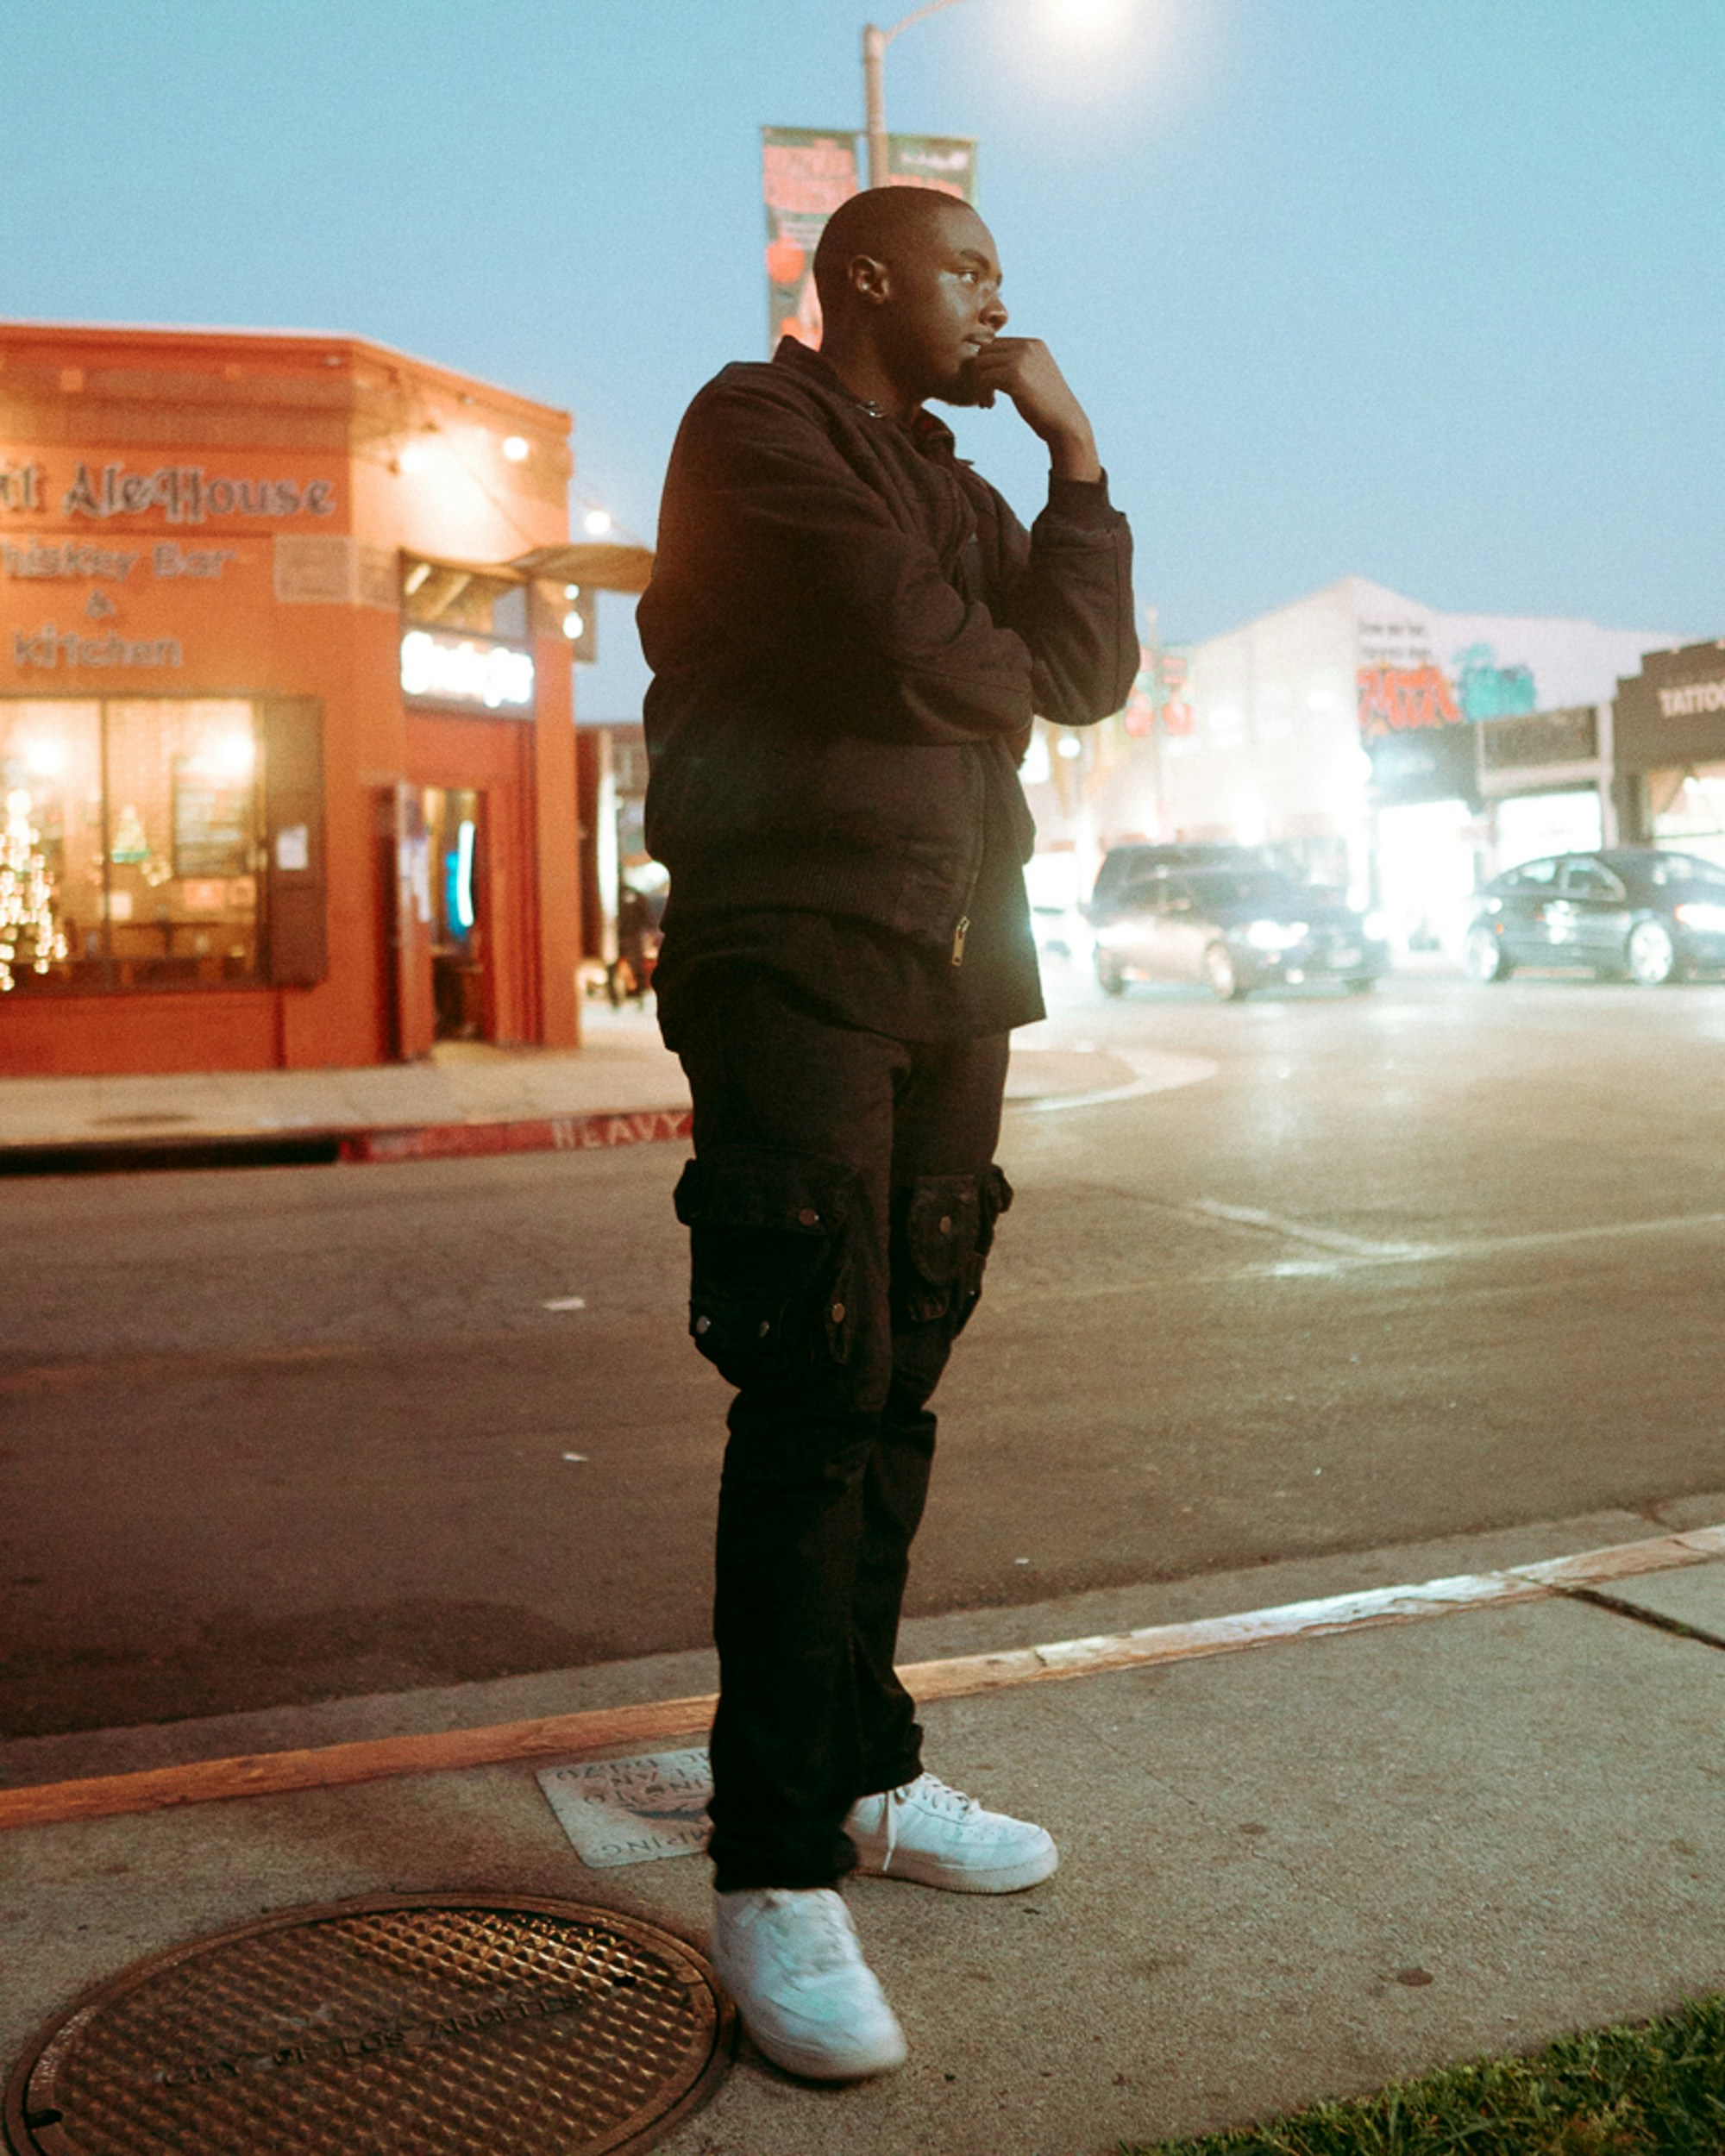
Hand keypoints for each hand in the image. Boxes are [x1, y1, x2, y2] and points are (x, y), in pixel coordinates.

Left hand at [964, 338, 1100, 480]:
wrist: (1065, 424)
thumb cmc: (1047, 406)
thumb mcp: (1033, 376)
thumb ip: (1016, 364)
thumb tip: (986, 359)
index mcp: (1033, 344)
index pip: (995, 344)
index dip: (988, 365)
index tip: (991, 387)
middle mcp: (1028, 346)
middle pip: (985, 351)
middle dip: (980, 373)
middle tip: (985, 396)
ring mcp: (1022, 359)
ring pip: (981, 363)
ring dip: (979, 385)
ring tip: (987, 402)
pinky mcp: (1015, 376)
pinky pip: (984, 378)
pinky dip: (982, 393)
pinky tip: (990, 406)